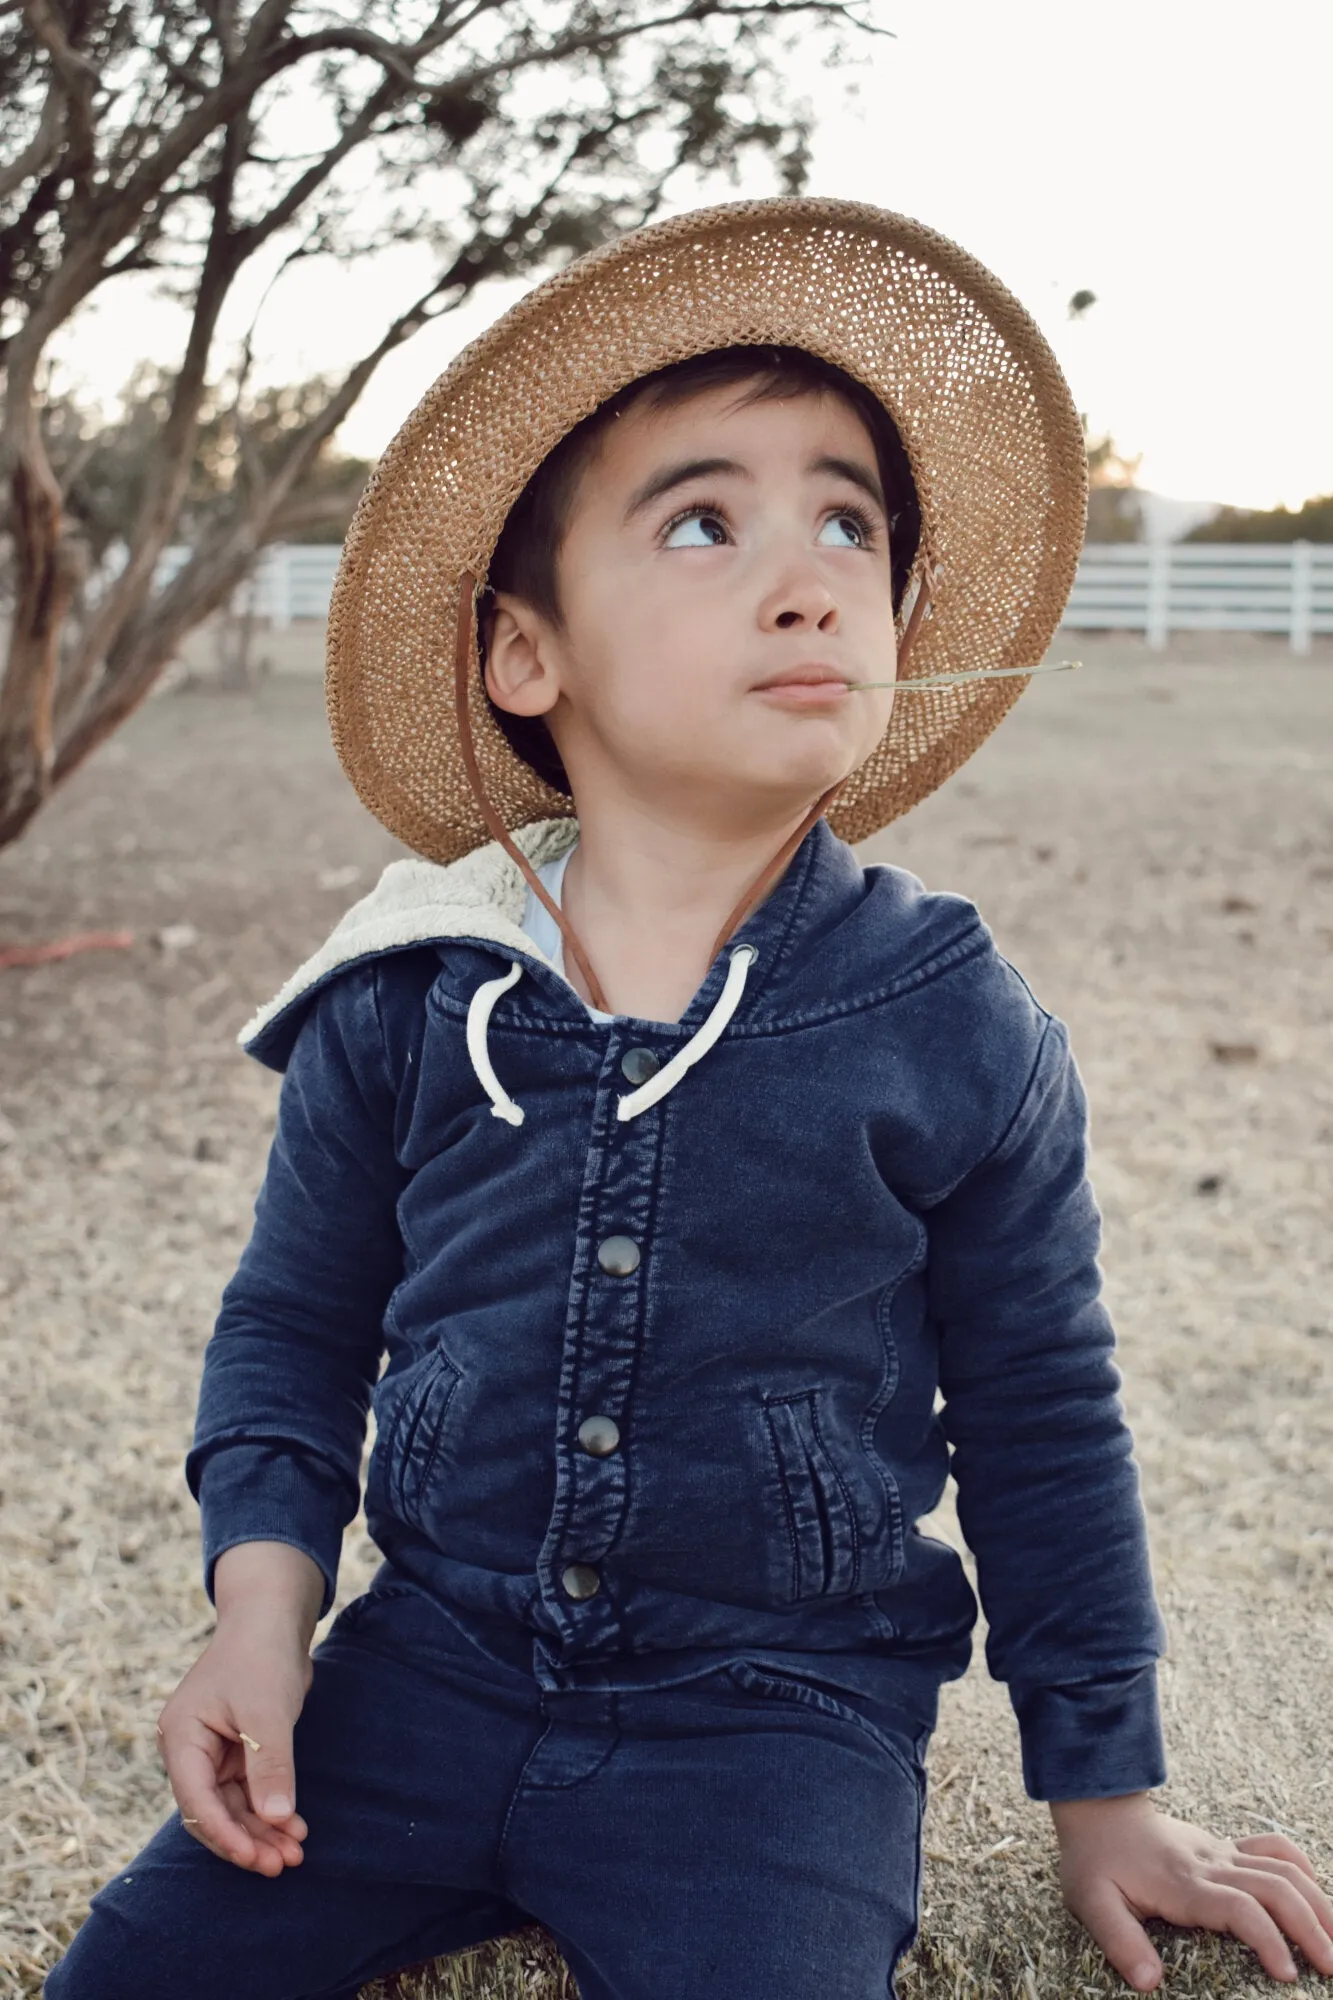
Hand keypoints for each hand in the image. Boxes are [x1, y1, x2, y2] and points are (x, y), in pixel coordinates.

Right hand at [155, 1542, 323, 1875]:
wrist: (273, 1618)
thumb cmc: (263, 1655)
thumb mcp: (268, 1712)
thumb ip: (270, 1766)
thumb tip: (276, 1819)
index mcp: (181, 1736)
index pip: (196, 1800)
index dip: (225, 1834)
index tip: (257, 1857)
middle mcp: (189, 1749)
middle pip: (212, 1811)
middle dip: (247, 1839)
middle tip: (284, 1864)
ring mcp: (210, 1752)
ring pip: (231, 1807)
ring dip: (261, 1831)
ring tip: (295, 1852)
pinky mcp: (234, 1751)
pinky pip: (246, 1793)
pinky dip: (268, 1810)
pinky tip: (293, 1827)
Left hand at [1052, 1792, 1332, 1989]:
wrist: (1098, 1809)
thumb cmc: (1094, 1861)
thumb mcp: (1091, 1902)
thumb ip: (1119, 1941)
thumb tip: (1149, 1983)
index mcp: (1183, 1883)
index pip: (1239, 1908)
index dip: (1268, 1939)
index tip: (1288, 1975)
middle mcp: (1211, 1864)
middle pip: (1276, 1888)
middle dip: (1311, 1927)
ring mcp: (1222, 1852)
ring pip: (1284, 1868)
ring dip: (1319, 1902)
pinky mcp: (1225, 1847)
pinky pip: (1273, 1847)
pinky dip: (1303, 1868)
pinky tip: (1318, 1895)